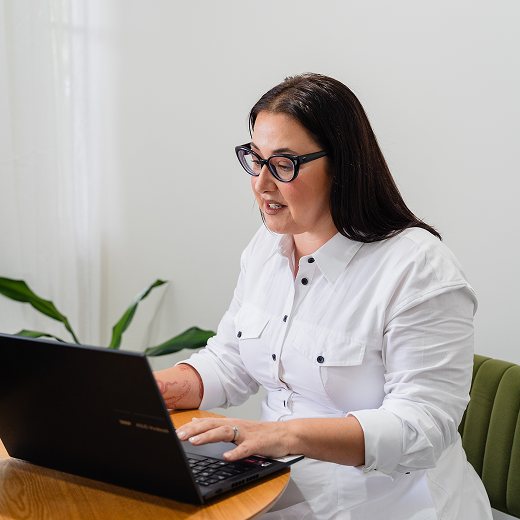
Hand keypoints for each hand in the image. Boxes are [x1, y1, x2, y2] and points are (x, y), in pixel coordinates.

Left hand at [175, 417, 291, 460]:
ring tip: (194, 442)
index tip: (174, 432)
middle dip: (194, 430)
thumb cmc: (261, 433)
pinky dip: (236, 452)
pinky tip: (226, 457)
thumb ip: (215, 425)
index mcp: (230, 423)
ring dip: (208, 436)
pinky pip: (245, 448)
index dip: (190, 427)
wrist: (285, 434)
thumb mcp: (235, 427)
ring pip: (225, 432)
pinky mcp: (258, 443)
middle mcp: (236, 426)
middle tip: (178, 436)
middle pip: (212, 425)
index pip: (207, 423)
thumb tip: (194, 421)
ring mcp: (247, 434)